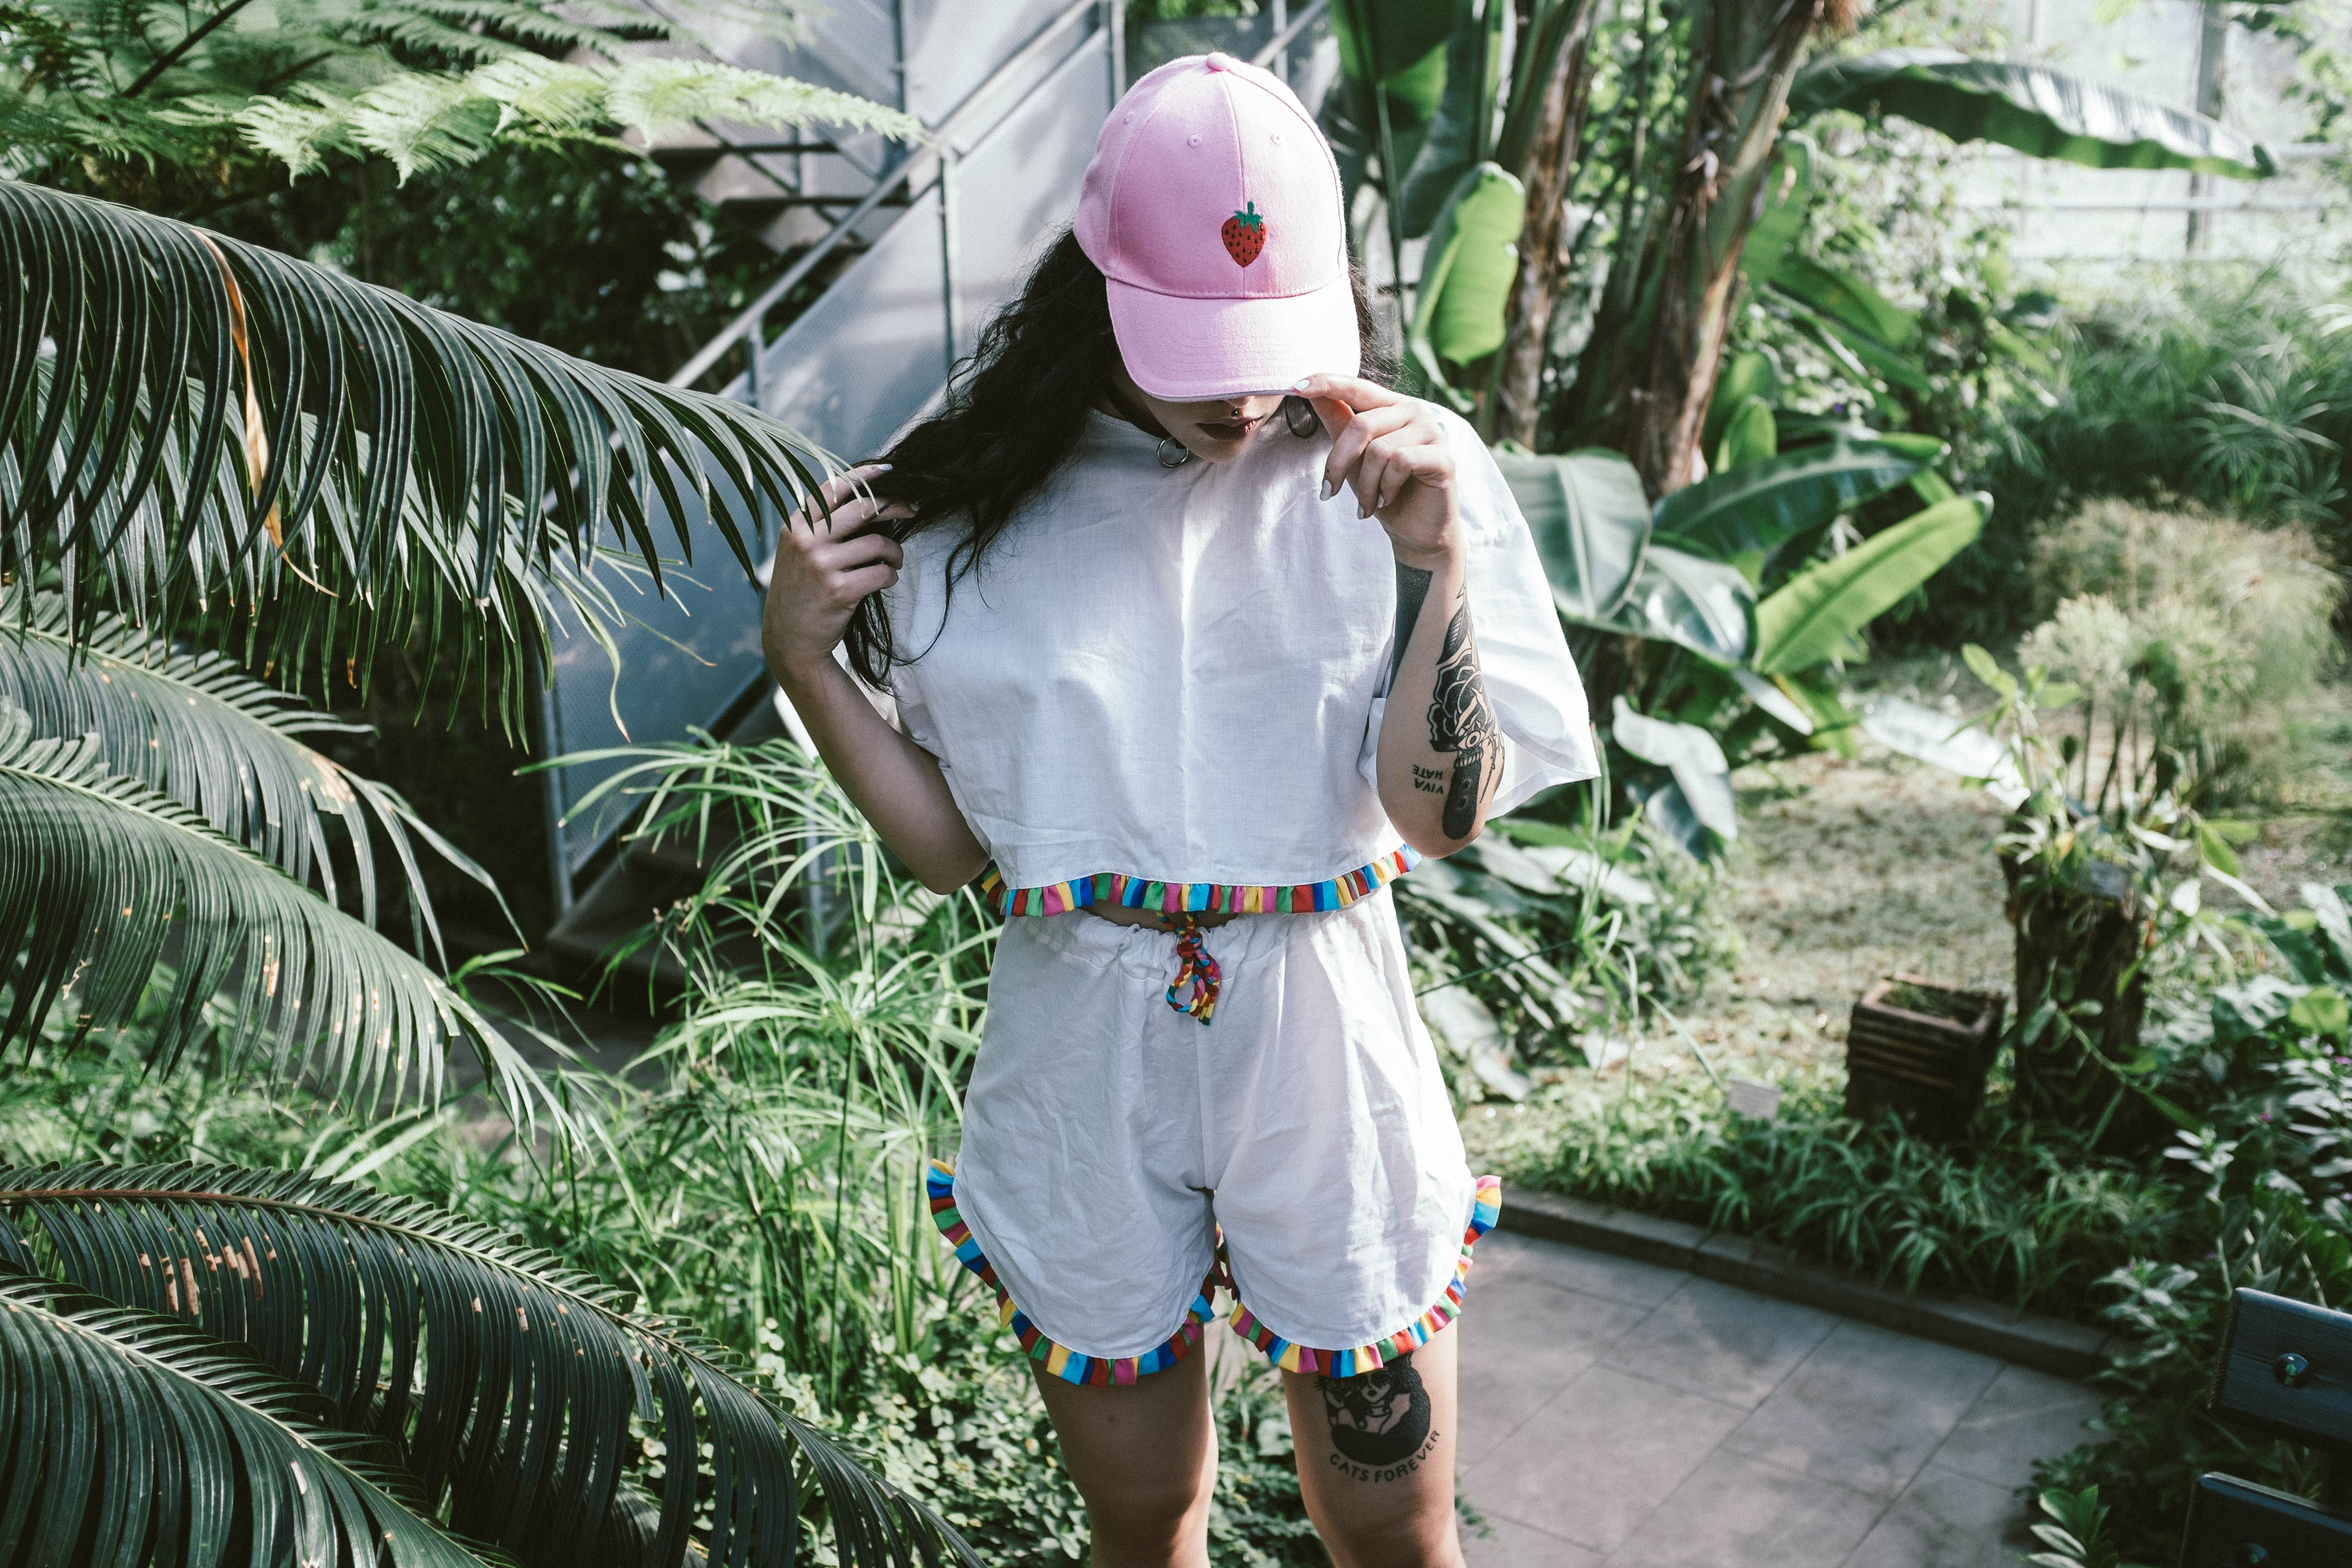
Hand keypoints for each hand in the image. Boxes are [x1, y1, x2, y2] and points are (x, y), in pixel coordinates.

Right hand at [760, 463, 913, 685]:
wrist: (790, 640)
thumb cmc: (802, 592)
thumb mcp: (799, 552)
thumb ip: (822, 527)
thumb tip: (869, 501)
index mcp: (796, 525)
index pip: (833, 488)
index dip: (864, 475)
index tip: (888, 470)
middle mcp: (806, 540)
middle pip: (863, 508)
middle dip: (895, 506)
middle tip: (911, 510)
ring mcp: (821, 564)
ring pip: (878, 543)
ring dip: (895, 553)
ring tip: (894, 562)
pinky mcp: (839, 590)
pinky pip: (882, 573)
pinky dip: (890, 576)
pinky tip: (885, 580)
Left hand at [1293, 374, 1459, 568]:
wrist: (1414, 530)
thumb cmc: (1382, 490)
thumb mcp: (1352, 456)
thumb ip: (1337, 421)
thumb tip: (1305, 387)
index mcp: (1391, 406)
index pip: (1357, 386)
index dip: (1327, 383)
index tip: (1294, 386)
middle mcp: (1414, 411)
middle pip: (1362, 425)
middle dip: (1338, 463)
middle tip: (1328, 492)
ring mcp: (1432, 431)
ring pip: (1379, 449)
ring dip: (1364, 485)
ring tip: (1366, 504)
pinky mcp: (1443, 457)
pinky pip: (1401, 463)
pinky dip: (1386, 488)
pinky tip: (1385, 500)